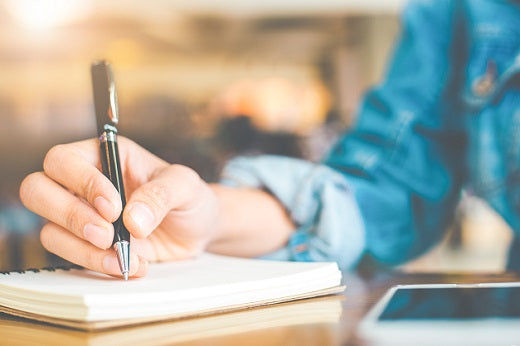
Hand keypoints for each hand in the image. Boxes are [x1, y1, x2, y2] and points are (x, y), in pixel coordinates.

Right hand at [20, 137, 219, 277]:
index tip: (115, 208)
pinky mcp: (88, 245)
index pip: (65, 160)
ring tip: (125, 256)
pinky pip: (71, 256)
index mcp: (105, 155)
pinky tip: (130, 265)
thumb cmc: (189, 198)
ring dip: (84, 249)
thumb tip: (132, 219)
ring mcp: (83, 216)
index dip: (82, 183)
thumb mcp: (186, 186)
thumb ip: (161, 194)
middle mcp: (85, 183)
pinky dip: (98, 264)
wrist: (198, 230)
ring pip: (50, 230)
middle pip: (38, 190)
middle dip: (70, 215)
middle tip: (107, 234)